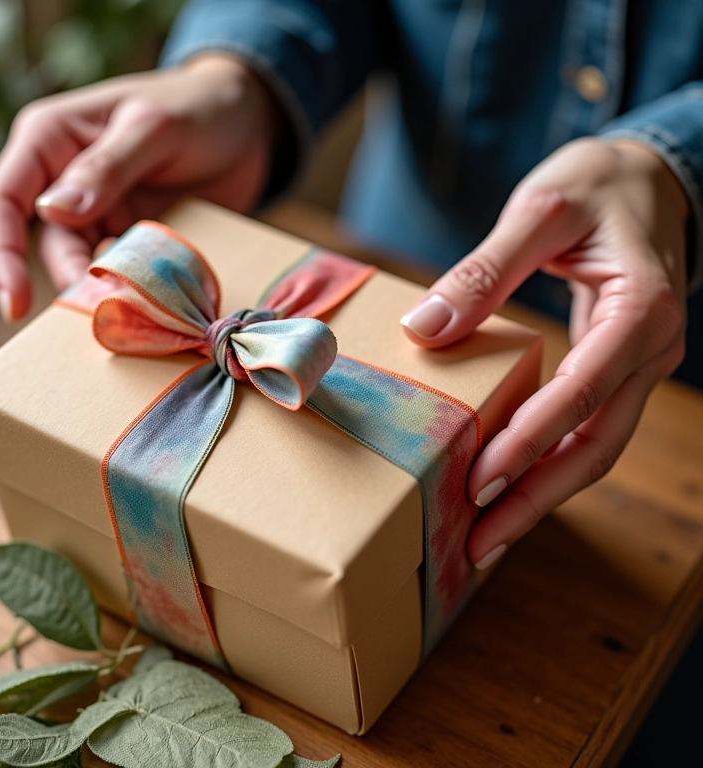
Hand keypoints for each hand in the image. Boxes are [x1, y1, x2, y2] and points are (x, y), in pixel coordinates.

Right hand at [0, 54, 279, 320]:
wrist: (249, 124)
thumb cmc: (198, 107)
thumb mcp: (153, 128)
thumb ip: (106, 167)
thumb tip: (51, 212)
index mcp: (51, 140)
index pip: (4, 202)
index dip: (2, 256)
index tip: (15, 305)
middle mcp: (66, 180)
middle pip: (49, 245)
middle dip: (71, 280)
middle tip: (105, 308)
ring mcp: (102, 211)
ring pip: (88, 265)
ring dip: (108, 289)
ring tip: (139, 304)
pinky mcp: (135, 234)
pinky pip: (126, 271)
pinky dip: (137, 287)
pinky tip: (158, 297)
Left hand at [400, 138, 687, 567]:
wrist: (647, 178)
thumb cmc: (598, 186)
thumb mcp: (540, 211)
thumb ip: (484, 270)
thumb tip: (424, 329)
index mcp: (639, 310)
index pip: (580, 392)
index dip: (529, 442)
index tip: (478, 482)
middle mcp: (648, 350)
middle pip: (594, 445)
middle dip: (535, 498)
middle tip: (478, 544)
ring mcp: (635, 365)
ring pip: (593, 448)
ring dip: (541, 494)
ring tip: (486, 536)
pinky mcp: (614, 369)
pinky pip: (585, 428)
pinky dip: (547, 464)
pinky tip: (510, 487)